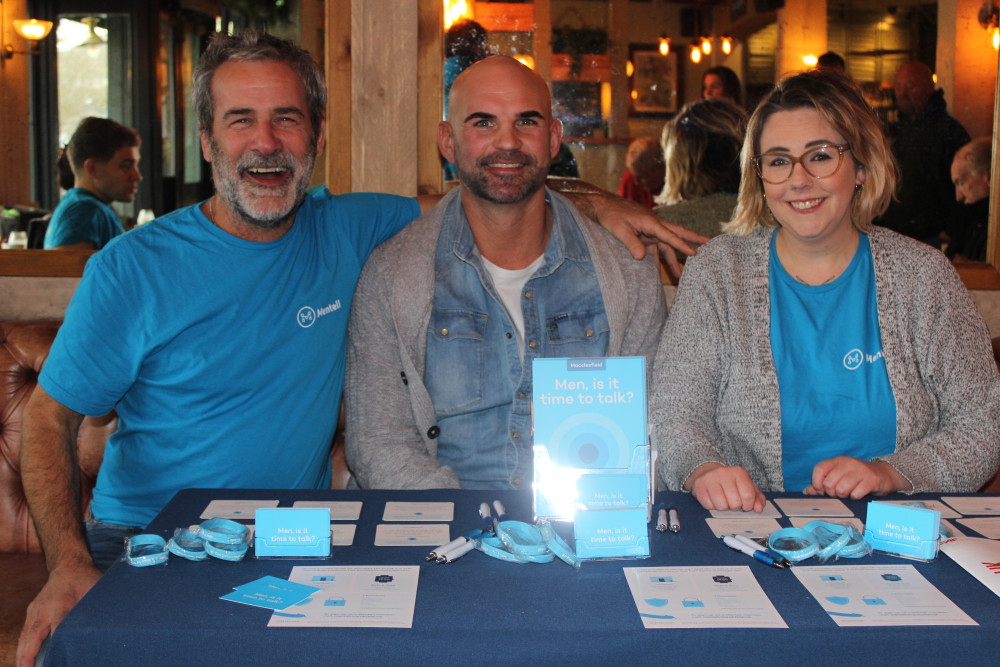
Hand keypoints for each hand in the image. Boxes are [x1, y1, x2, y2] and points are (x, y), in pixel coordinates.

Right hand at [17, 563, 100, 666]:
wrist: (68, 565)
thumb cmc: (85, 578)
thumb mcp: (95, 589)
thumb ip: (96, 608)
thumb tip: (107, 625)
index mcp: (60, 603)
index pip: (56, 627)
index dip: (57, 642)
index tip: (57, 656)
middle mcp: (43, 608)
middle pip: (33, 636)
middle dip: (29, 655)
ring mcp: (35, 610)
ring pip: (25, 636)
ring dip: (23, 655)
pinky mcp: (31, 612)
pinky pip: (25, 632)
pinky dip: (23, 647)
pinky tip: (24, 660)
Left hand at [593, 194, 707, 279]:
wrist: (602, 205)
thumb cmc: (611, 215)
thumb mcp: (619, 230)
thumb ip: (631, 243)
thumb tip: (642, 257)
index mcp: (651, 222)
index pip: (670, 236)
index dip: (682, 245)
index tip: (695, 253)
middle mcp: (654, 225)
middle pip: (677, 234)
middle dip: (693, 240)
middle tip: (709, 245)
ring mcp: (650, 229)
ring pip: (666, 245)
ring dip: (672, 259)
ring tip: (679, 276)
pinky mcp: (644, 233)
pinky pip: (655, 247)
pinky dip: (658, 258)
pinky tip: (659, 270)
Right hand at [685, 462, 766, 511]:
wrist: (706, 473)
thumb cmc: (730, 483)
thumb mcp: (746, 486)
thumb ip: (756, 497)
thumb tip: (759, 509)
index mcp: (739, 472)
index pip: (748, 495)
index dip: (748, 505)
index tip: (745, 505)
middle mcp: (724, 473)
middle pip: (735, 503)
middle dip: (735, 507)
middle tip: (732, 502)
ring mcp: (710, 479)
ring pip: (722, 506)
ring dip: (723, 507)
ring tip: (722, 500)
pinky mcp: (699, 486)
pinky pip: (709, 506)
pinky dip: (712, 506)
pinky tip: (712, 499)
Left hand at [804, 457, 910, 498]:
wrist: (884, 475)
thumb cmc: (858, 477)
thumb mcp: (840, 476)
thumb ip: (822, 483)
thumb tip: (807, 491)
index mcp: (837, 460)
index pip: (819, 469)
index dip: (817, 483)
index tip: (822, 491)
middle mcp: (848, 463)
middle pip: (829, 483)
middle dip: (832, 493)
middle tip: (838, 493)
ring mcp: (861, 471)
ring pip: (842, 489)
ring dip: (844, 496)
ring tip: (849, 494)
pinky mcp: (872, 480)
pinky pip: (856, 494)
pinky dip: (855, 498)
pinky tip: (858, 495)